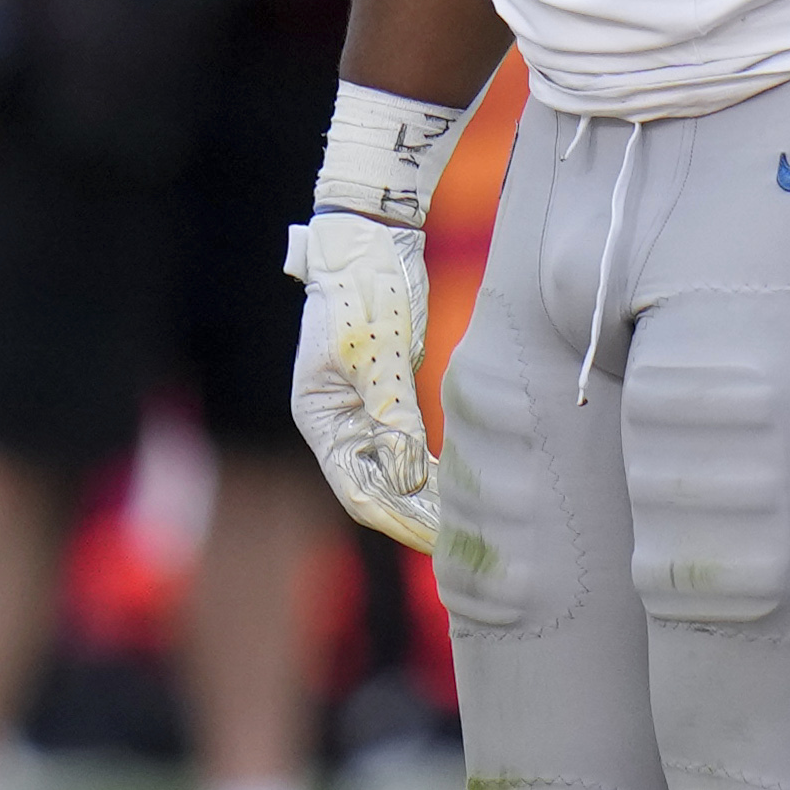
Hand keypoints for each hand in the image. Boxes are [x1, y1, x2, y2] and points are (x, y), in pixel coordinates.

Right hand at [284, 203, 443, 546]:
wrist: (372, 246)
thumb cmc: (364, 292)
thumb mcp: (377, 353)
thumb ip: (391, 414)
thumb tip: (407, 478)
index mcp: (320, 418)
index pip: (356, 489)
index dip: (396, 518)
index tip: (434, 538)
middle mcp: (339, 425)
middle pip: (377, 489)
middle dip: (416, 518)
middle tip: (462, 543)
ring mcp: (364, 414)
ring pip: (397, 475)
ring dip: (428, 500)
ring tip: (468, 525)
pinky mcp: (392, 399)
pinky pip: (412, 449)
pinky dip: (434, 471)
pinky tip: (464, 487)